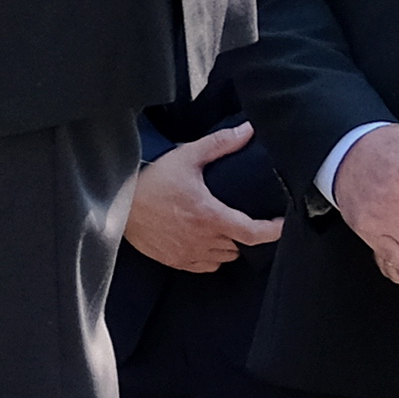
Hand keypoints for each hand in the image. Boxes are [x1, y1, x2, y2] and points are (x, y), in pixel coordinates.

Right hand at [123, 123, 284, 272]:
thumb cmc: (151, 180)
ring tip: (221, 228)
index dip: (274, 231)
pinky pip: (205, 266)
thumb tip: (248, 131)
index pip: (254, 233)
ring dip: (227, 245)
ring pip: (224, 257)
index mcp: (210, 216)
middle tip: (239, 216)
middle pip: (239, 245)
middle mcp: (202, 239)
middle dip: (243, 232)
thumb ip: (220, 144)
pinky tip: (204, 241)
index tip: (283, 223)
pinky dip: (210, 257)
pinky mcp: (174, 260)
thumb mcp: (186, 157)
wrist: (116, 203)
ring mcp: (188, 253)